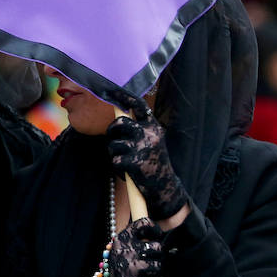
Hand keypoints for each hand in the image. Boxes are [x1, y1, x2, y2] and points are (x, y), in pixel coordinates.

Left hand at [105, 90, 188, 222]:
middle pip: (120, 122)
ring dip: (114, 152)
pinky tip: (128, 172)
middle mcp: (150, 134)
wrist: (164, 186)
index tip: (112, 90)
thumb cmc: (154, 162)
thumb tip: (118, 117)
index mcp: (154, 127)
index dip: (124, 97)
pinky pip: (114, 159)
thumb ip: (139, 129)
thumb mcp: (152, 141)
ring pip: (114, 142)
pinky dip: (117, 167)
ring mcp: (142, 148)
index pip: (139, 106)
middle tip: (116, 138)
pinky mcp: (133, 162)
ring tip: (126, 160)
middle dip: (113, 130)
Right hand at [105, 218, 164, 276]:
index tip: (158, 236)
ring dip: (155, 270)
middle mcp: (125, 251)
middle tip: (152, 258)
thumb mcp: (127, 242)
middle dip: (158, 255)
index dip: (156, 229)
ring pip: (158, 266)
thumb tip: (166, 231)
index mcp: (123, 238)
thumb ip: (143, 233)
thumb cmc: (124, 260)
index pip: (144, 223)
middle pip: (158, 247)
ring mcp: (127, 268)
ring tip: (147, 271)